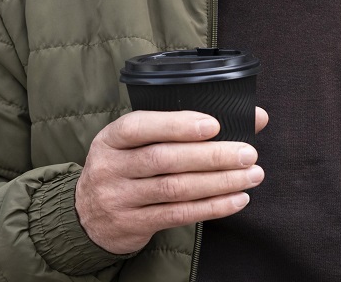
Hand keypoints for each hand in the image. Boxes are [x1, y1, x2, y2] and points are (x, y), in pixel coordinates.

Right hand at [75, 107, 269, 254]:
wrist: (87, 215)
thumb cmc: (126, 166)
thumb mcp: (138, 142)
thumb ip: (185, 127)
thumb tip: (253, 117)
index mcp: (112, 138)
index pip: (140, 126)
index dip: (177, 125)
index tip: (213, 124)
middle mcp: (111, 166)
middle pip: (164, 159)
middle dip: (211, 156)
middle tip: (247, 153)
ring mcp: (119, 198)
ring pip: (175, 189)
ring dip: (219, 182)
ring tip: (251, 176)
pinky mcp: (133, 224)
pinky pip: (178, 215)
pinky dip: (212, 207)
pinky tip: (236, 199)